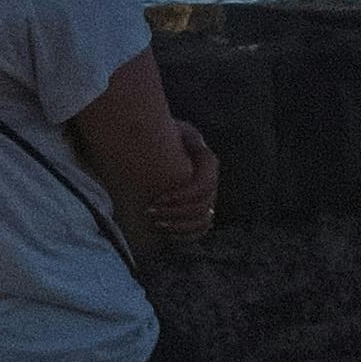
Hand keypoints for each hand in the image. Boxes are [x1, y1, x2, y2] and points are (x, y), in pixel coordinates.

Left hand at [138, 121, 219, 242]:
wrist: (158, 142)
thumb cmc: (160, 133)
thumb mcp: (168, 126)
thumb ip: (172, 131)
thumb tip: (171, 140)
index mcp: (207, 162)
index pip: (204, 185)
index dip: (182, 195)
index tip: (157, 198)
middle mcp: (211, 183)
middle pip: (202, 207)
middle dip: (175, 212)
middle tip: (149, 211)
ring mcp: (208, 199)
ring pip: (203, 222)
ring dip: (179, 226)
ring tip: (155, 222)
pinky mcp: (200, 212)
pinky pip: (200, 231)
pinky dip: (185, 235)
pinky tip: (164, 231)